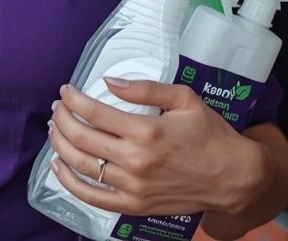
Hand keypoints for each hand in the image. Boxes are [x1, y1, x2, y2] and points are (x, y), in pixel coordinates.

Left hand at [47, 79, 264, 217]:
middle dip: (62, 119)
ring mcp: (133, 187)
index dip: (73, 99)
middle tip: (57, 108)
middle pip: (82, 138)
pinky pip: (93, 198)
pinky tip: (58, 168)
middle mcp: (135, 161)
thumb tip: (109, 82)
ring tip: (55, 130)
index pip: (95, 112)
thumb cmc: (211, 135)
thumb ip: (145, 89)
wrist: (233, 177)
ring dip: (61, 146)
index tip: (66, 91)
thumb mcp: (184, 99)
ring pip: (82, 166)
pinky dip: (70, 184)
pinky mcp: (134, 206)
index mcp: (146, 131)